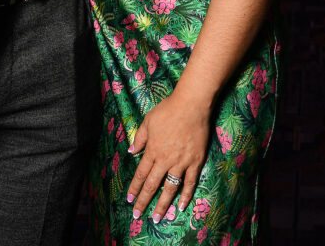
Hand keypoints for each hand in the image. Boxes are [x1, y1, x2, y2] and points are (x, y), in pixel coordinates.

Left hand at [127, 91, 209, 223]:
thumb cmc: (168, 110)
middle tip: (138, 215)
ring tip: (157, 218)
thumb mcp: (148, 120)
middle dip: (144, 201)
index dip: (134, 188)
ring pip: (170, 188)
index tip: (129, 200)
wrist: (191, 105)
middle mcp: (165, 160)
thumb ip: (140, 138)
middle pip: (152, 185)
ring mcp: (181, 163)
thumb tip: (131, 151)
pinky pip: (190, 183)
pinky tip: (180, 207)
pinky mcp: (195, 162)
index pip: (140, 174)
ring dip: (162, 205)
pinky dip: (185, 196)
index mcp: (152, 150)